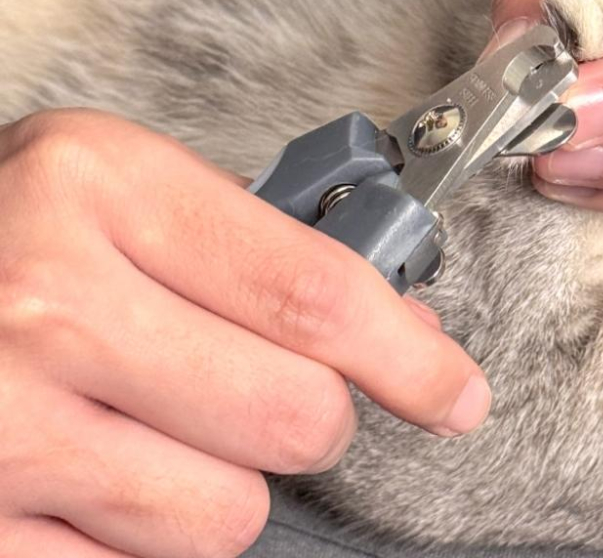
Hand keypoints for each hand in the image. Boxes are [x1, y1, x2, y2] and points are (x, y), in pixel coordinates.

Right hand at [0, 110, 488, 557]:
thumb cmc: (11, 234)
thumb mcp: (121, 191)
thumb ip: (257, 249)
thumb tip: (396, 328)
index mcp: (101, 185)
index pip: (314, 293)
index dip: (409, 357)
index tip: (453, 392)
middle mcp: (43, 298)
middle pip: (292, 415)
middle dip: (311, 415)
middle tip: (265, 388)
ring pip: (224, 516)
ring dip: (220, 480)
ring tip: (155, 422)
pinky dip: (142, 536)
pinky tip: (95, 472)